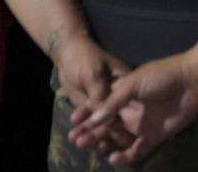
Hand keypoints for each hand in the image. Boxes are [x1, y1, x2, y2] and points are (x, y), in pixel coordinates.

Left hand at [51, 28, 134, 154]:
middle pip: (120, 116)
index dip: (125, 121)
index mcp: (127, 84)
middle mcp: (120, 95)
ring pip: (107, 121)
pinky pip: (94, 121)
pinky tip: (83, 140)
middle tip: (100, 145)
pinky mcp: (93, 106)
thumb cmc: (84, 58)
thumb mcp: (93, 74)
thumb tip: (106, 117)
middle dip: (110, 132)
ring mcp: (106, 101)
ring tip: (89, 144)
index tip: (115, 134)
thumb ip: (100, 94)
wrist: (67, 53)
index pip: (129, 106)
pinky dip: (89, 130)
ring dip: (99, 134)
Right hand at [69, 51, 197, 165]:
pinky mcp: (153, 137)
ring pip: (116, 139)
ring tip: (88, 146)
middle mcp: (129, 112)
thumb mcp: (134, 83)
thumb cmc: (162, 75)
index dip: (86, 114)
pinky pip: (136, 151)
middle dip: (89, 132)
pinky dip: (124, 156)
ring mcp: (140, 125)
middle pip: (105, 126)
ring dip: (102, 144)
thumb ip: (114, 101)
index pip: (99, 107)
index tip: (72, 120)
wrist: (193, 81)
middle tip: (75, 138)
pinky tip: (113, 156)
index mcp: (123, 95)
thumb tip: (92, 119)